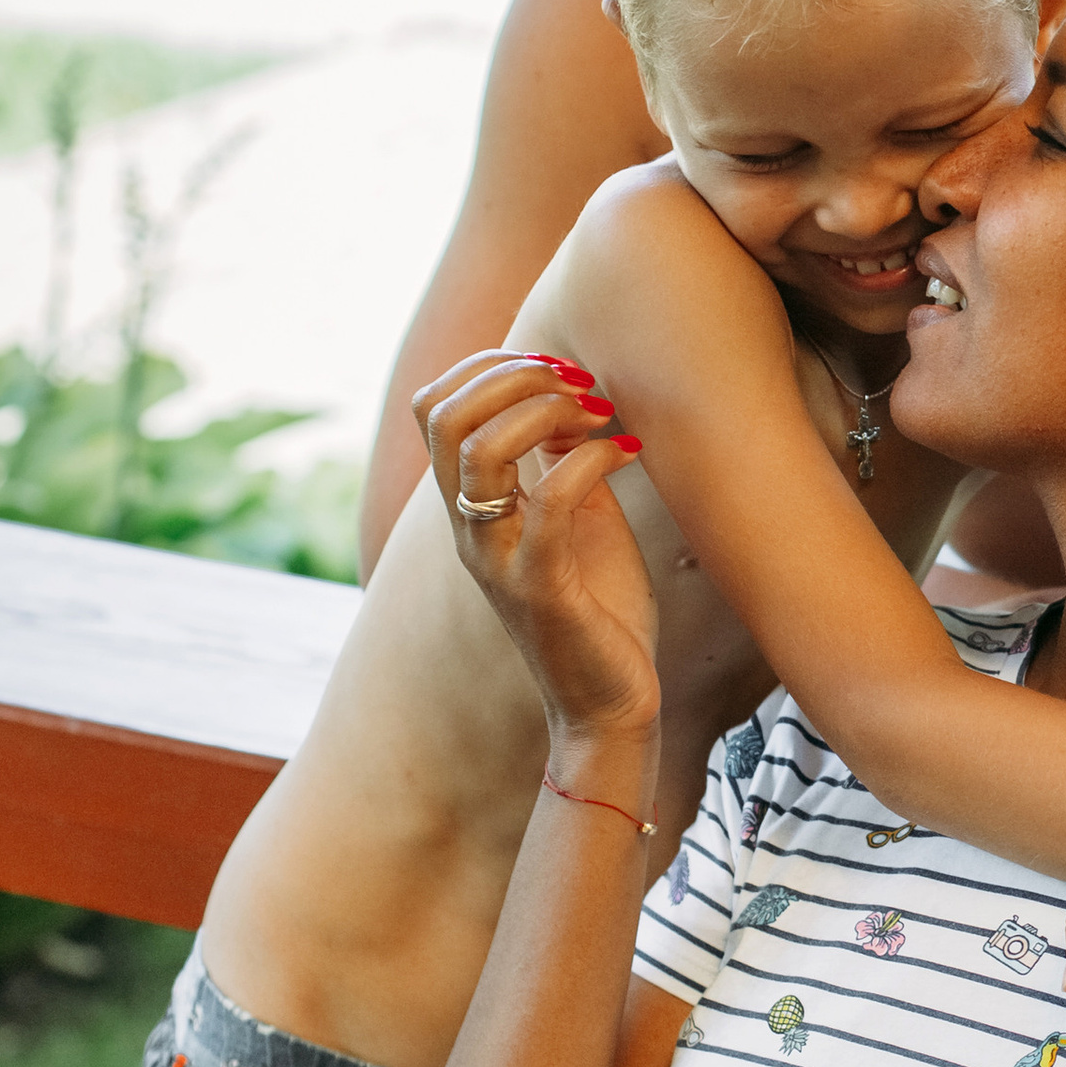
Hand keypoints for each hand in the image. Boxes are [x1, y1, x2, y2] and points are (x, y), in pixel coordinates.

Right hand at [414, 351, 659, 748]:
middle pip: (444, 416)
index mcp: (470, 507)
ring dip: (544, 411)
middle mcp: (469, 529)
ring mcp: (498, 559)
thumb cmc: (598, 605)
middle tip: (580, 385)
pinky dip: (592, 460)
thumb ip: (557, 458)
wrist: (609, 700)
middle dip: (513, 376)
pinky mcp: (541, 588)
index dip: (489, 366)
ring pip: (480, 451)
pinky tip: (630, 454)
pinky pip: (548, 501)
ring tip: (600, 413)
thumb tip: (563, 393)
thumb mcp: (576, 514)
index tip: (557, 368)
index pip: (435, 407)